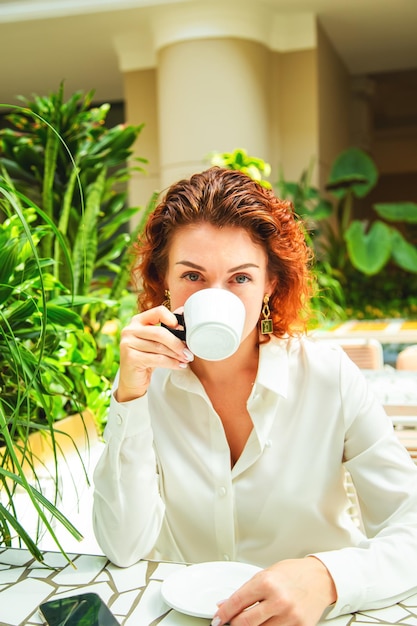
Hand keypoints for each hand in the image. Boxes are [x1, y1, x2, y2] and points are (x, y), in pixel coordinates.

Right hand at [116, 305, 193, 401]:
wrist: (132, 380)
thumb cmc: (147, 358)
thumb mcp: (155, 342)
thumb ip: (167, 328)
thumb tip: (184, 312)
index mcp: (138, 321)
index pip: (159, 312)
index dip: (173, 320)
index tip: (183, 331)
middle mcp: (130, 330)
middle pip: (160, 332)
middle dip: (177, 343)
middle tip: (189, 352)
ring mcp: (128, 343)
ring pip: (159, 347)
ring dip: (176, 354)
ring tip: (186, 359)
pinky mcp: (130, 358)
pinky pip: (157, 359)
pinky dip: (172, 363)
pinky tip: (179, 365)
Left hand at [211, 557, 336, 625]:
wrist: (320, 578)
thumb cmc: (294, 573)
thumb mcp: (266, 574)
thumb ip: (246, 590)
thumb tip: (226, 604)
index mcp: (267, 582)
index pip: (237, 603)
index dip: (223, 614)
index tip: (218, 619)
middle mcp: (278, 600)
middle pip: (245, 622)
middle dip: (234, 624)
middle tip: (230, 622)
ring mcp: (289, 616)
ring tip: (250, 621)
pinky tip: (267, 623)